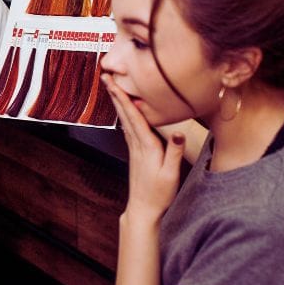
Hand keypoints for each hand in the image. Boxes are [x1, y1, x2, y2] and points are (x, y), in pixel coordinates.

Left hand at [101, 74, 184, 222]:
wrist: (144, 209)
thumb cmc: (159, 193)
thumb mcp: (171, 174)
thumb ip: (173, 152)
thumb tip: (177, 132)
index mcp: (146, 146)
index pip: (133, 117)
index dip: (123, 98)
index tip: (114, 83)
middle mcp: (137, 144)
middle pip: (125, 114)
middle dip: (115, 93)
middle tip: (106, 75)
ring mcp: (134, 148)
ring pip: (125, 119)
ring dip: (118, 101)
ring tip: (112, 86)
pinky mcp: (135, 153)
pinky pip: (128, 128)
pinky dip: (124, 115)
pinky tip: (123, 111)